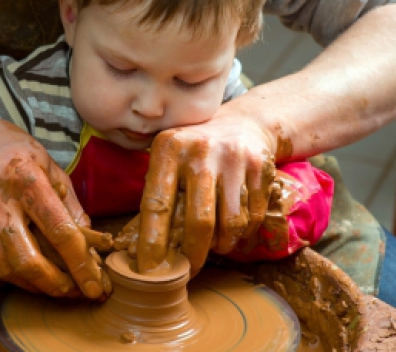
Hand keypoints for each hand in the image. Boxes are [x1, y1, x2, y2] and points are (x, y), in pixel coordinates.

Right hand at [0, 116, 110, 298]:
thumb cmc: (10, 149)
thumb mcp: (47, 163)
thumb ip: (69, 202)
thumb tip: (89, 239)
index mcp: (26, 179)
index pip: (59, 231)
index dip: (81, 264)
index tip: (95, 286)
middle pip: (27, 261)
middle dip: (55, 286)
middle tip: (72, 291)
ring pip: (3, 269)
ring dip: (31, 283)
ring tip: (49, 282)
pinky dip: (4, 270)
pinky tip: (17, 264)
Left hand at [136, 110, 276, 276]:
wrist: (243, 124)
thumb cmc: (194, 153)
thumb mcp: (168, 160)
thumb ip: (155, 196)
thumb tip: (135, 248)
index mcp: (169, 148)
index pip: (156, 203)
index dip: (152, 242)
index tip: (149, 270)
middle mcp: (201, 151)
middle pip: (199, 221)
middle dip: (193, 255)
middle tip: (188, 270)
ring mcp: (234, 158)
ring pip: (230, 225)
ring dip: (221, 244)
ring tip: (213, 241)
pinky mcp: (260, 168)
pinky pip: (252, 218)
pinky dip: (241, 232)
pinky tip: (232, 225)